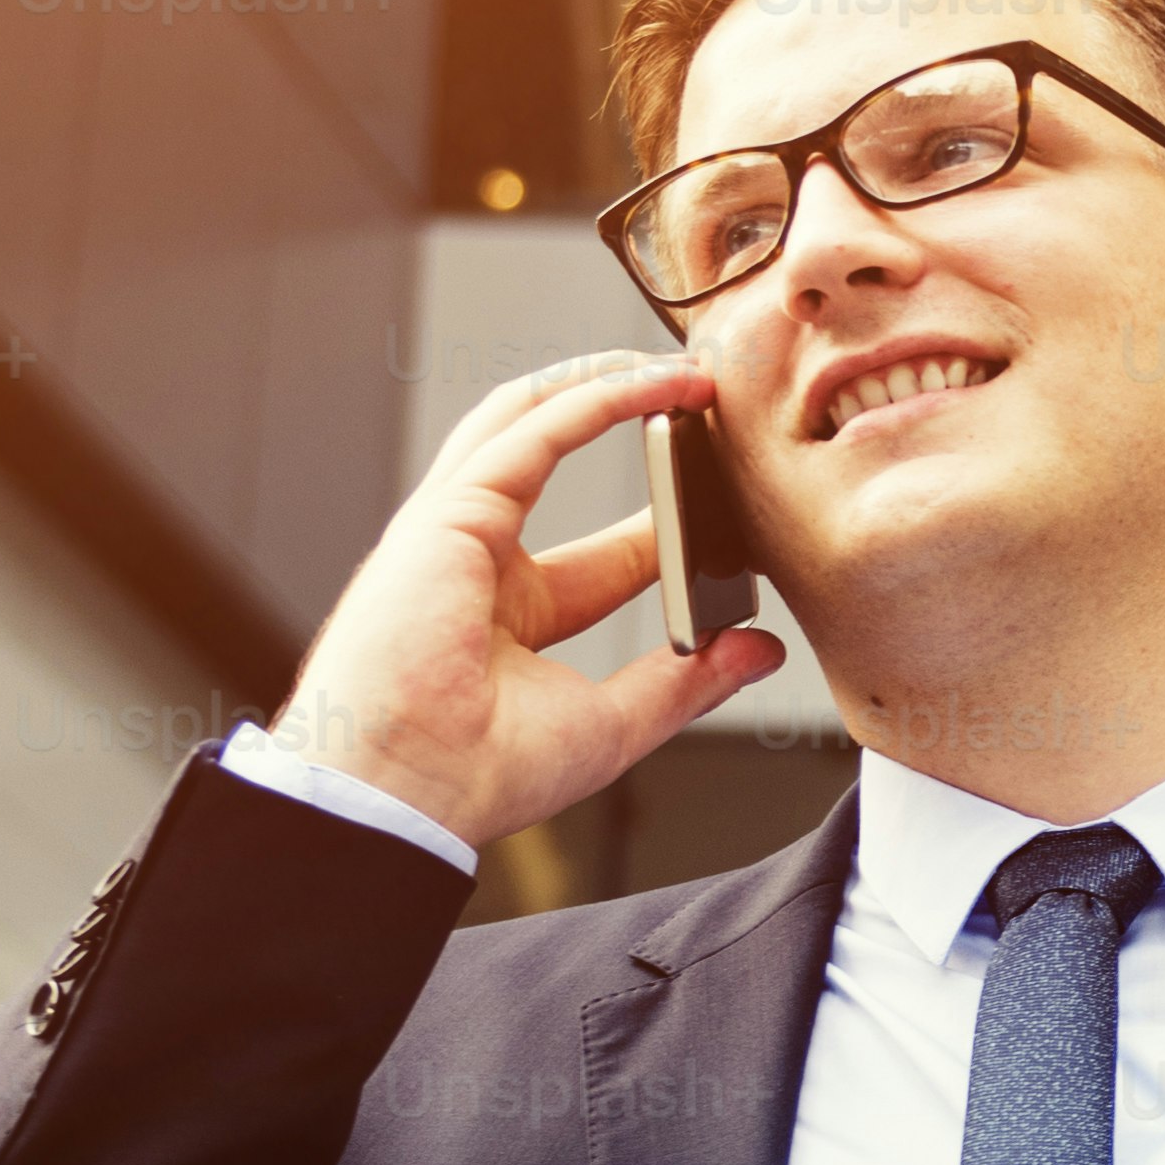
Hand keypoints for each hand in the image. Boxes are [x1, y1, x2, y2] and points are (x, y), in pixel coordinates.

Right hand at [275, 351, 785, 848]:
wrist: (405, 792)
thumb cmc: (478, 775)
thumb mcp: (612, 724)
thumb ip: (686, 681)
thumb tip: (759, 650)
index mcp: (509, 618)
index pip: (606, 556)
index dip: (666, 524)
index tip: (732, 511)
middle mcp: (476, 562)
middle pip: (555, 460)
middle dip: (626, 419)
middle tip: (704, 405)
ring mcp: (453, 529)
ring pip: (529, 420)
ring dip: (608, 385)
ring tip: (685, 372)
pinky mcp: (448, 511)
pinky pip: (532, 429)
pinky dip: (597, 397)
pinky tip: (659, 385)